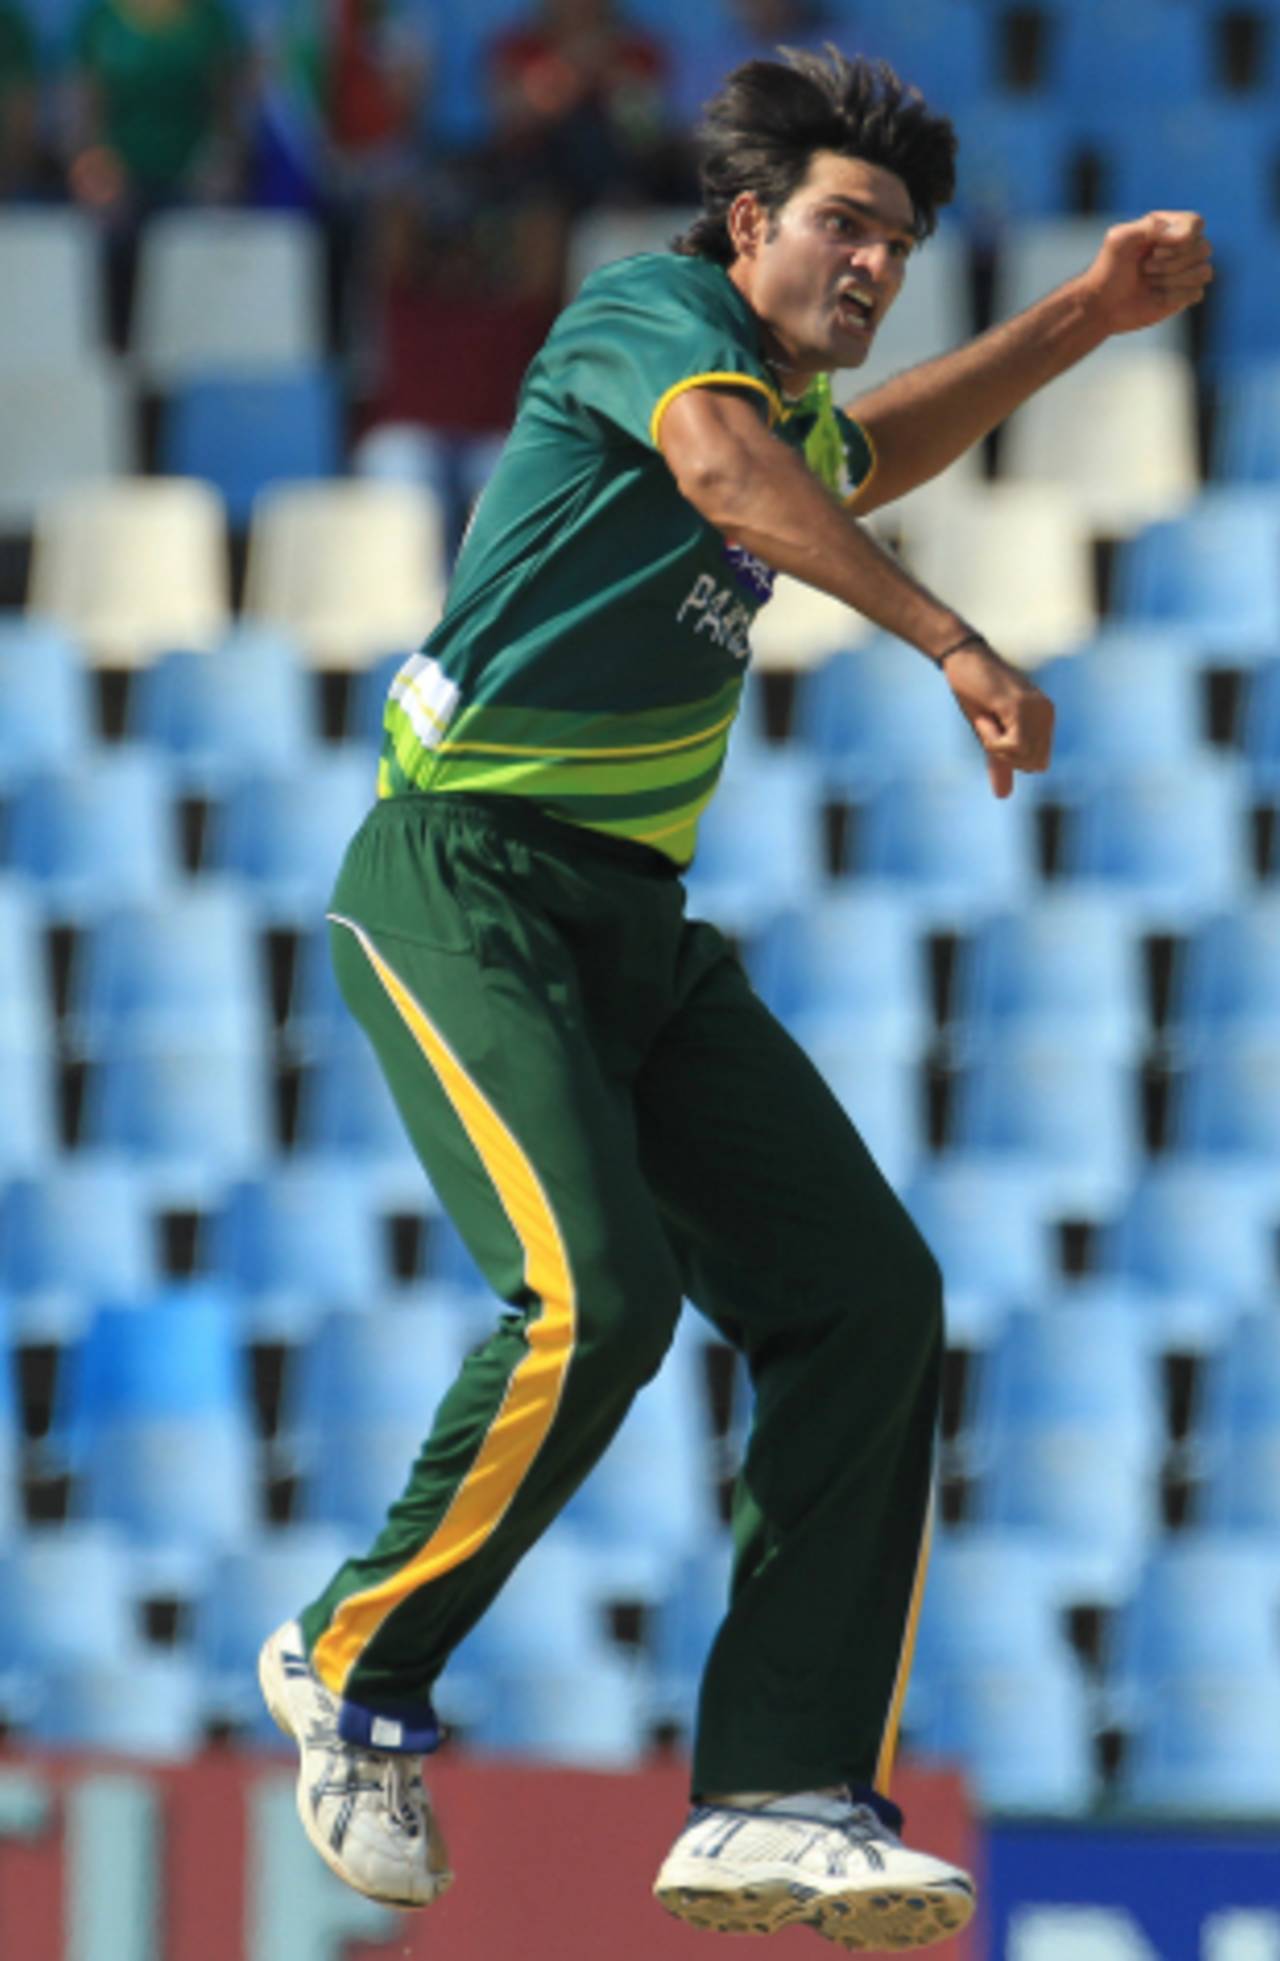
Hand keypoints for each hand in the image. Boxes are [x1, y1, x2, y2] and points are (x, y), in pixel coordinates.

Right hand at [941, 641, 1054, 798]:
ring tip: (989, 718)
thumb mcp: (990, 735)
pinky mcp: (1021, 707)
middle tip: (991, 725)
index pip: (1038, 765)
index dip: (1012, 758)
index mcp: (1046, 719)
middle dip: (1006, 755)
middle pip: (1033, 765)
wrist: (962, 660)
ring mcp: (1037, 709)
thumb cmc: (974, 694)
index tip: (997, 730)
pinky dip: (992, 737)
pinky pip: (1011, 745)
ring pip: (1022, 756)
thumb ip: (1000, 763)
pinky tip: (987, 715)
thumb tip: (1004, 797)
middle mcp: (1047, 713)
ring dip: (996, 745)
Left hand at [1079, 210, 1212, 336]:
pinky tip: (1156, 296)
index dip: (1182, 237)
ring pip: (1204, 271)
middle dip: (1172, 262)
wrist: (1102, 304)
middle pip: (1203, 248)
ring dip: (1173, 279)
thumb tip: (1185, 235)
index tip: (1154, 248)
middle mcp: (1182, 247)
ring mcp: (1186, 271)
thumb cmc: (1109, 268)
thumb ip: (1151, 226)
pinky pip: (1197, 292)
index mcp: (1169, 227)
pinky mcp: (1185, 295)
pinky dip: (1175, 296)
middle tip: (1145, 268)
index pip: (1196, 223)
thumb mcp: (1120, 239)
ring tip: (1150, 281)